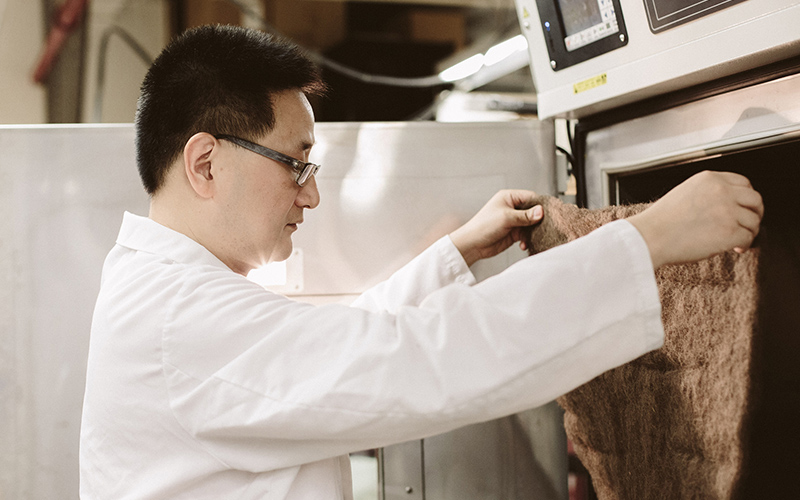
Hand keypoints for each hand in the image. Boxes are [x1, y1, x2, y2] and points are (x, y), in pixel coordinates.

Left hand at [450, 190, 543, 266]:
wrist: (472, 245)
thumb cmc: (483, 226)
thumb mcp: (506, 218)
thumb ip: (525, 215)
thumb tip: (541, 211)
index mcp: (509, 197)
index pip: (531, 197)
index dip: (540, 205)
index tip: (549, 213)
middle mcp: (512, 207)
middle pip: (533, 211)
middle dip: (538, 220)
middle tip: (544, 227)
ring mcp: (513, 220)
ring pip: (531, 224)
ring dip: (533, 232)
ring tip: (533, 238)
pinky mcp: (513, 232)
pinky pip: (526, 234)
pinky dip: (527, 239)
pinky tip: (523, 245)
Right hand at [627, 171, 762, 268]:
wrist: (650, 237)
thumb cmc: (660, 221)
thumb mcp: (685, 193)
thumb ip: (708, 193)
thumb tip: (726, 206)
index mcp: (709, 179)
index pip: (743, 182)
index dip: (746, 197)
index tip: (744, 207)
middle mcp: (722, 191)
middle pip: (755, 199)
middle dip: (755, 213)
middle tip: (749, 223)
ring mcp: (728, 211)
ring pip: (754, 220)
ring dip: (749, 231)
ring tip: (738, 239)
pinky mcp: (730, 232)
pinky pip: (748, 238)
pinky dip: (744, 245)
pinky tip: (734, 248)